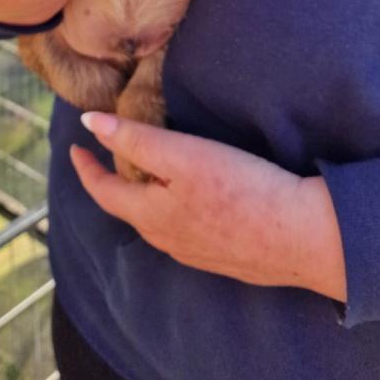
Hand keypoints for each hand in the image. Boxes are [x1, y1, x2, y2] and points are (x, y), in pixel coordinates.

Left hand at [71, 112, 346, 301]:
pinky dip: (173, 208)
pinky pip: (185, 230)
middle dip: (115, 180)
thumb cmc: (242, 190)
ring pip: (157, 221)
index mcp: (151, 217)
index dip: (85, 168)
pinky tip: (192, 197)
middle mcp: (168, 241)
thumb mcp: (183, 155)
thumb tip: (88, 123)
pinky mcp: (226, 256)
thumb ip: (134, 139)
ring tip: (146, 170)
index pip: (104, 192)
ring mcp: (197, 253)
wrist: (304, 237)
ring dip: (144, 195)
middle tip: (109, 153)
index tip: (75, 148)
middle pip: (130, 208)